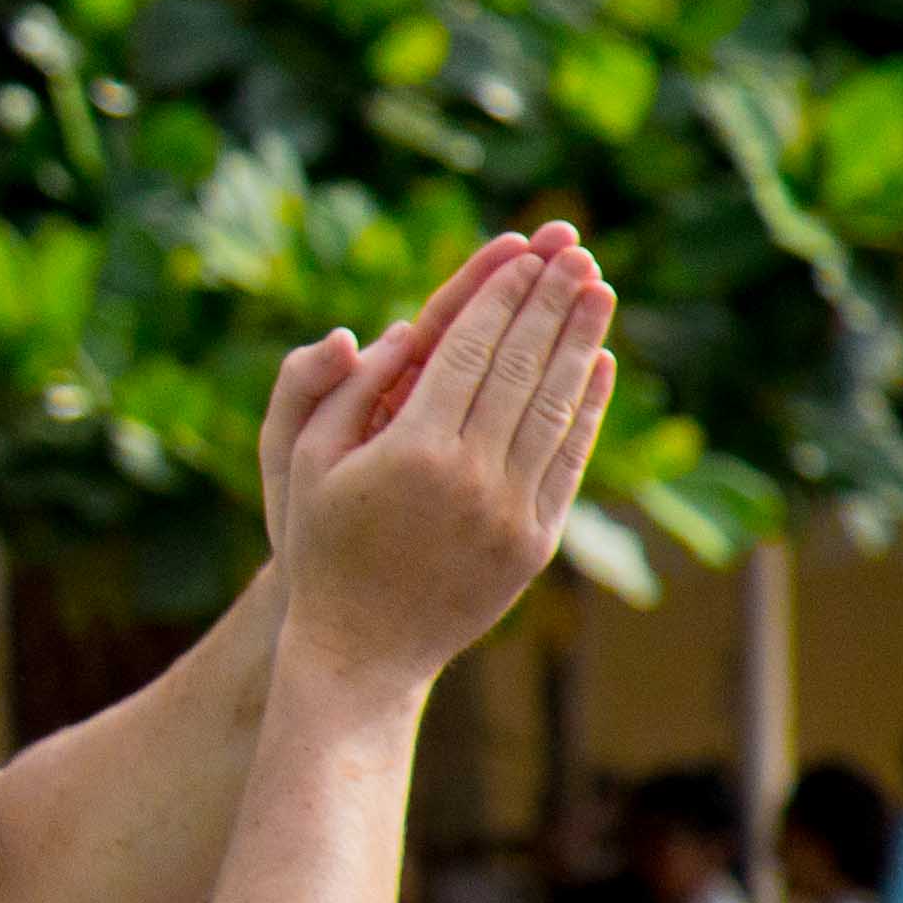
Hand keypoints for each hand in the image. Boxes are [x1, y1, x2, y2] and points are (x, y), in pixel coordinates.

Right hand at [279, 235, 616, 695]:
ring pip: (555, 408)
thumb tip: (390, 329)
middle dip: (550, 304)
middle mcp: (468, 477)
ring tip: (598, 290)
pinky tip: (599, 365)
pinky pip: (569, 460)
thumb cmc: (321, 548)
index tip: (523, 254)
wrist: (361, 651)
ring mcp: (509, 510)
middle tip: (576, 251)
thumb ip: (339, 393)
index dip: (499, 298)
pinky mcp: (535, 540)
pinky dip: (588, 408)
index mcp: (409, 452)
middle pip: (521, 369)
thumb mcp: (303, 465)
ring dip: (580, 342)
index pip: (467, 352)